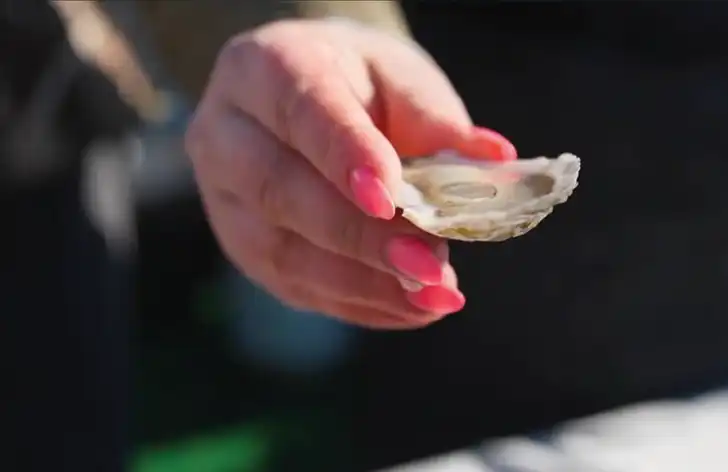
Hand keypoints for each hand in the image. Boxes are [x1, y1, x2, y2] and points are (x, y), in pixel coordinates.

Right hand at [185, 19, 514, 328]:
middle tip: (429, 265)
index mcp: (264, 68)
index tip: (391, 197)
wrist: (303, 100)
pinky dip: (358, 303)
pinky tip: (409, 308)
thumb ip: (436, 119)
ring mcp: (224, 199)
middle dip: (360, 237)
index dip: (343, 156)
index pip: (299, 111)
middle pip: (280, 190)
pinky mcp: (244, 248)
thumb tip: (491, 161)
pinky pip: (294, 286)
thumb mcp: (398, 77)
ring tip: (431, 298)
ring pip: (281, 251)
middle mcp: (226, 134)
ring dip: (363, 283)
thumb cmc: (357, 83)